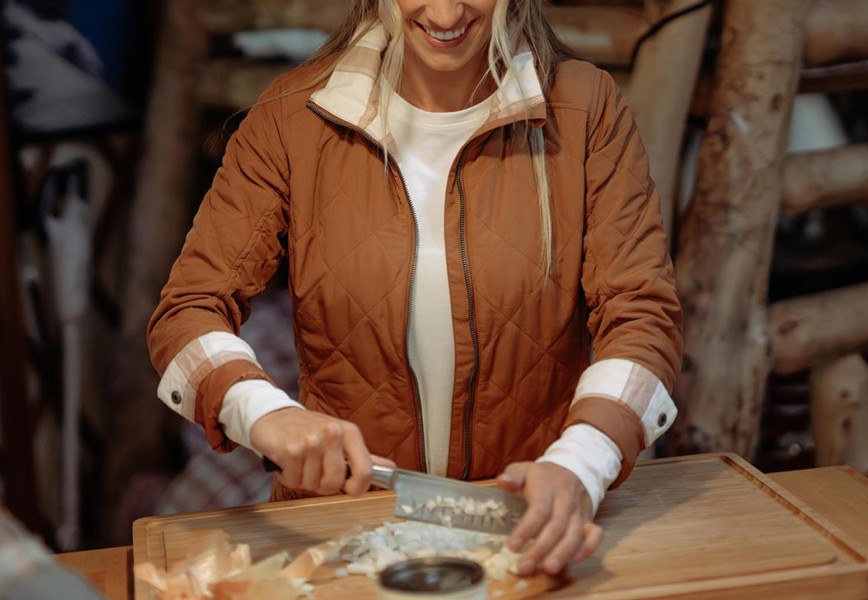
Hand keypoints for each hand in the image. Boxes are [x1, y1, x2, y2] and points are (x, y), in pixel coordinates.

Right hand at [250, 408, 393, 495]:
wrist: (272, 415)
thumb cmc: (308, 429)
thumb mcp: (340, 437)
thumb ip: (364, 457)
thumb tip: (391, 471)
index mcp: (349, 432)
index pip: (366, 471)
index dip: (358, 488)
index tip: (349, 490)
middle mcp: (332, 434)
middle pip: (335, 483)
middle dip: (322, 484)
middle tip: (314, 470)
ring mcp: (311, 441)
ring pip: (313, 484)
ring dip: (303, 479)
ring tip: (300, 461)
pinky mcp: (290, 450)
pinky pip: (294, 481)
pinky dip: (288, 477)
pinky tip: (287, 461)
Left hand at [496, 462, 602, 575]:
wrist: (573, 470)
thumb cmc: (543, 477)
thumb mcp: (525, 470)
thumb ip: (513, 476)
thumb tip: (503, 481)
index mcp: (547, 488)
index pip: (539, 510)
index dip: (526, 529)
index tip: (512, 547)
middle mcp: (565, 502)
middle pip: (556, 527)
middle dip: (541, 549)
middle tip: (525, 567)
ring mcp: (579, 512)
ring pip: (574, 535)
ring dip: (562, 554)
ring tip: (548, 569)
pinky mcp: (590, 520)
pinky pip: (595, 535)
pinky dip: (587, 548)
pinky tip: (573, 561)